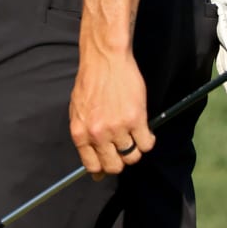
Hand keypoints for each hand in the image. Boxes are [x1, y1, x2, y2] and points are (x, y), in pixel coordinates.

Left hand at [68, 50, 151, 179]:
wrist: (104, 59)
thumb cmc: (90, 83)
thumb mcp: (78, 111)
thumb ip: (84, 137)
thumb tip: (94, 168)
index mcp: (79, 132)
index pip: (92, 166)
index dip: (103, 168)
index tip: (109, 164)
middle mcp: (97, 134)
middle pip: (115, 166)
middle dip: (120, 161)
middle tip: (123, 147)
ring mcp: (117, 128)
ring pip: (133, 156)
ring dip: (135, 148)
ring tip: (133, 133)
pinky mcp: (136, 119)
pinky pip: (147, 144)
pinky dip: (148, 140)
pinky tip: (144, 129)